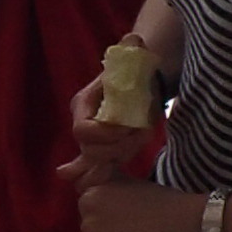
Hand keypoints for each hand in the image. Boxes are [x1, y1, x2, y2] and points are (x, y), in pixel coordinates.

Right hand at [64, 71, 156, 191]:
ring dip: (124, 152)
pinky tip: (97, 180)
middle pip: (90, 150)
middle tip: (142, 133)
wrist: (148, 78)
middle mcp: (84, 123)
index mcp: (83, 104)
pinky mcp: (107, 147)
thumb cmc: (138, 73)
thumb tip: (128, 51)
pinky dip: (102, 172)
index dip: (105, 134)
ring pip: (99, 159)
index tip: (129, 128)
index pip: (83, 131)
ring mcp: (94, 137)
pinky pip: (100, 166)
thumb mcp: (130, 71)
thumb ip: (124, 67)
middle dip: (118, 147)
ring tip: (144, 134)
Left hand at [77, 174, 204, 231]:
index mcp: (90, 198)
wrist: (183, 225)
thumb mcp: (129, 180)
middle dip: (103, 231)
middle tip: (128, 231)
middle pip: (87, 230)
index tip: (121, 215)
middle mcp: (88, 223)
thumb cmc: (160, 200)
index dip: (104, 213)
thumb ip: (106, 179)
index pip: (86, 209)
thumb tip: (88, 174)